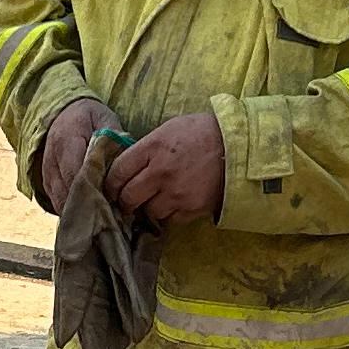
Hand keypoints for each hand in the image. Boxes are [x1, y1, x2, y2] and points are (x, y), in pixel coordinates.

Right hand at [35, 95, 114, 212]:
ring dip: (81, 211)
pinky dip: (74, 210)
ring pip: (61, 202)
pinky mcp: (46, 183)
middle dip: (90, 205)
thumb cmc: (89, 118)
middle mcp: (52, 159)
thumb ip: (115, 139)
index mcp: (67, 140)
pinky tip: (91, 212)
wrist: (63, 114)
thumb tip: (127, 161)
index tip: (114, 200)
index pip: (76, 173)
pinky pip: (57, 203)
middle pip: (68, 192)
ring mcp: (47, 173)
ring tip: (103, 215)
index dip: (94, 190)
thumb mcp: (105, 119)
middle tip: (112, 214)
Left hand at [105, 110, 225, 228]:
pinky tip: (176, 202)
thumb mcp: (168, 130)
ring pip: (148, 211)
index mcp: (152, 148)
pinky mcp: (191, 208)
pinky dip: (170, 214)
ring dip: (149, 208)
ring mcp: (176, 193)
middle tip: (128, 200)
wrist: (238, 146)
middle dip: (124, 201)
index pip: (118, 172)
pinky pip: (170, 219)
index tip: (112, 188)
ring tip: (157, 199)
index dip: (111, 184)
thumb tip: (127, 167)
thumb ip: (146, 149)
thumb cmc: (201, 133)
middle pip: (128, 197)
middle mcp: (160, 172)